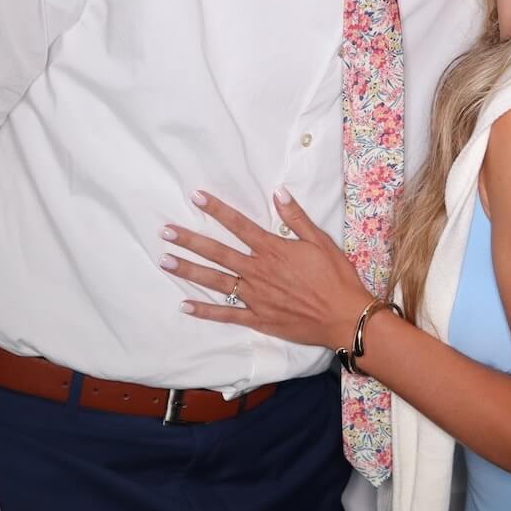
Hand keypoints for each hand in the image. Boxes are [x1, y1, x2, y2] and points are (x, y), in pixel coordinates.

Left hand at [163, 187, 370, 349]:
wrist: (344, 317)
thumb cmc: (336, 278)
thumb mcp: (321, 241)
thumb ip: (296, 218)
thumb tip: (278, 193)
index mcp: (273, 250)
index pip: (239, 225)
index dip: (216, 210)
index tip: (196, 197)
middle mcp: (258, 271)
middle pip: (218, 253)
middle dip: (190, 241)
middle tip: (165, 232)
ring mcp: (255, 296)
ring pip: (216, 281)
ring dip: (189, 270)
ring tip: (165, 261)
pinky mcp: (258, 318)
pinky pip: (227, 314)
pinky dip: (205, 311)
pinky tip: (185, 306)